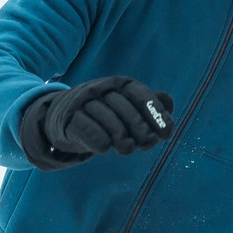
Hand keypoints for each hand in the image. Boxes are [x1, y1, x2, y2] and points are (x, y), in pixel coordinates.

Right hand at [21, 76, 175, 166]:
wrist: (63, 117)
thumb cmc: (103, 113)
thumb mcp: (126, 106)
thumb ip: (148, 105)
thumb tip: (169, 104)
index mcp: (118, 84)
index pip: (139, 94)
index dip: (155, 113)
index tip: (166, 133)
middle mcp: (101, 88)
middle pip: (124, 107)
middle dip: (140, 128)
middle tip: (147, 144)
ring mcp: (83, 102)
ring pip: (106, 118)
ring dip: (121, 136)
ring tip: (127, 149)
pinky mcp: (69, 118)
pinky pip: (86, 128)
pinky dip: (98, 140)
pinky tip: (105, 149)